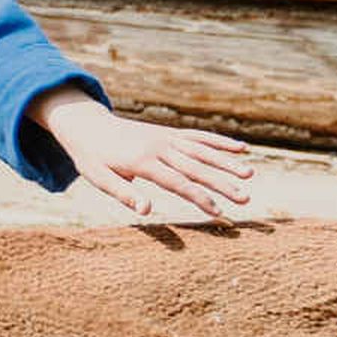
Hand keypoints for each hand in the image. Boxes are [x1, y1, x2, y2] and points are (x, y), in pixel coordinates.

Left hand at [36, 90, 254, 220]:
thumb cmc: (92, 157)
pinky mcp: (169, 133)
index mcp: (141, 161)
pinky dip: (219, 142)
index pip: (176, 182)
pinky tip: (241, 149)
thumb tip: (147, 211)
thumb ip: (122, 193)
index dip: (198, 197)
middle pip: (195, 167)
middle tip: (245, 199)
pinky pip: (198, 137)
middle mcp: (158, 147)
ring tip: (250, 174)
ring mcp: (166, 137)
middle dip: (221, 183)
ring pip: (202, 150)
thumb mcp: (97, 177)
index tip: (218, 212)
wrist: (86, 124)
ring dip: (226, 162)